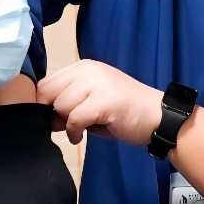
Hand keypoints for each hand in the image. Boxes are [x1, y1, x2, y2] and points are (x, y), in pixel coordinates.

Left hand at [36, 60, 162, 145]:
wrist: (159, 118)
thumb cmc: (125, 113)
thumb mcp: (92, 103)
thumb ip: (68, 104)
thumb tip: (45, 117)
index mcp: (84, 67)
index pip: (46, 83)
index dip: (44, 103)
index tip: (56, 118)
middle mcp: (88, 70)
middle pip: (49, 93)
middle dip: (53, 113)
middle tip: (67, 125)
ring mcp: (98, 83)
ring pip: (61, 106)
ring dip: (65, 123)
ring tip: (80, 130)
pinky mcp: (105, 101)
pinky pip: (74, 119)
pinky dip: (74, 132)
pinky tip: (81, 136)